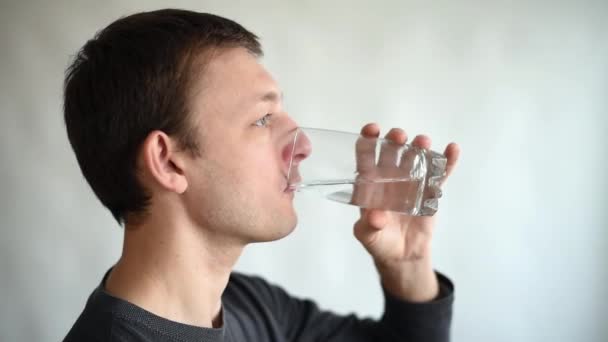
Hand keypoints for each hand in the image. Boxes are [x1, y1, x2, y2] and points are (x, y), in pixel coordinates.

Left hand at [352, 123, 459, 301]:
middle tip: (399, 136)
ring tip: (423, 141)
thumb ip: (369, 226)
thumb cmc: (379, 241)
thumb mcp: (368, 236)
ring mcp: (411, 182)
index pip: (366, 157)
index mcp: (370, 183)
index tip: (371, 130)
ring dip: (420, 147)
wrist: (402, 254)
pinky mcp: (430, 191)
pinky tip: (452, 149)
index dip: (367, 141)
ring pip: (416, 159)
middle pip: (392, 153)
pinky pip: (440, 174)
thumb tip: (376, 216)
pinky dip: (447, 162)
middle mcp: (390, 178)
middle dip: (395, 141)